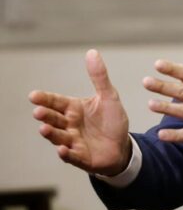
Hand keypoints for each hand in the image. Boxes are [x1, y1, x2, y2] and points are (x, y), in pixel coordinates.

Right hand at [28, 50, 131, 175]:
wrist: (122, 146)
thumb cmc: (112, 120)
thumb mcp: (109, 96)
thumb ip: (99, 76)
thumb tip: (92, 52)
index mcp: (74, 109)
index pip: (57, 102)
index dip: (45, 99)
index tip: (33, 95)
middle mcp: (70, 125)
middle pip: (54, 119)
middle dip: (46, 116)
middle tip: (37, 111)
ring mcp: (73, 142)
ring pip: (59, 137)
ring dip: (51, 134)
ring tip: (44, 129)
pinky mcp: (81, 157)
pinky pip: (72, 156)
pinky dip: (66, 153)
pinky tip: (62, 150)